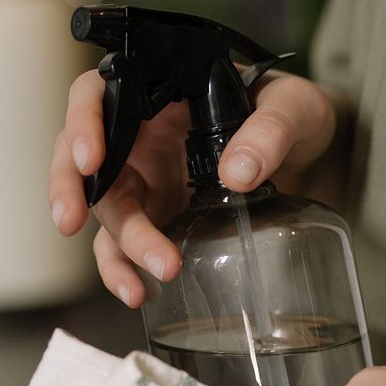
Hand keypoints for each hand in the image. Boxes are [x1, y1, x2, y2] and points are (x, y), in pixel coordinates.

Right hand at [47, 68, 342, 306]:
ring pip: (106, 210)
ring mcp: (148, 180)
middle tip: (70, 221)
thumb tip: (237, 172)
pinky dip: (124, 270)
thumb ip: (271, 130)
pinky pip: (125, 246)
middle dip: (73, 190)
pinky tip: (139, 293)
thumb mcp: (295, 108)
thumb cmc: (296, 114)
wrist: (314, 154)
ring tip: (140, 283)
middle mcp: (142, 135)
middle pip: (84, 158)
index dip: (82, 121)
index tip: (90, 157)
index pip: (99, 94)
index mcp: (160, 92)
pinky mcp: (159, 218)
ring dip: (115, 247)